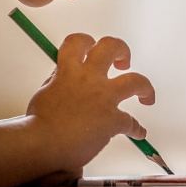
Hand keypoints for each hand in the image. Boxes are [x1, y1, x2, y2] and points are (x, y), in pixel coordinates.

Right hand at [25, 33, 155, 171]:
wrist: (43, 144)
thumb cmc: (39, 123)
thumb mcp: (44, 92)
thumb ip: (57, 80)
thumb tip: (63, 73)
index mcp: (69, 70)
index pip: (79, 42)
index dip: (87, 42)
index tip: (92, 47)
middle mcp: (89, 79)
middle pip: (112, 48)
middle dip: (122, 51)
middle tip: (123, 62)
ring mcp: (104, 98)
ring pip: (136, 81)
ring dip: (145, 88)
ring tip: (146, 96)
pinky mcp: (113, 120)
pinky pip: (131, 123)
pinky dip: (136, 129)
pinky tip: (138, 133)